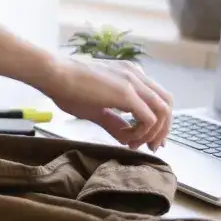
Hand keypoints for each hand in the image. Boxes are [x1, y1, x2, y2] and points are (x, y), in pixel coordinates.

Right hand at [45, 57, 173, 150]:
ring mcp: (133, 82)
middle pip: (167, 104)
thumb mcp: (96, 108)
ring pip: (163, 111)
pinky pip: (149, 118)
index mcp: (130, 74)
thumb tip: (127, 139)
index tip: (149, 140)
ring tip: (137, 144)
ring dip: (154, 132)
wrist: (54, 74)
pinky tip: (128, 139)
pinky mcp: (127, 93)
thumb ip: (114, 122)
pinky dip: (142, 132)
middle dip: (162, 129)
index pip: (158, 98)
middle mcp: (136, 75)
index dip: (159, 122)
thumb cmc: (67, 87)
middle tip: (151, 146)